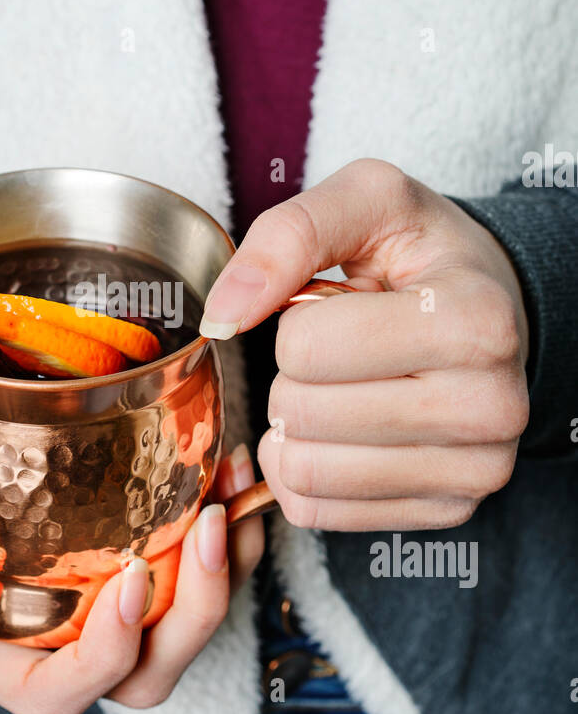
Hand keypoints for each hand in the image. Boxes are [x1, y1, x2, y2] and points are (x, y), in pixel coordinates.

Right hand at [0, 353, 262, 713]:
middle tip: (206, 530)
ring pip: (177, 632)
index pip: (51, 694)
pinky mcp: (124, 541)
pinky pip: (193, 569)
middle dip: (190, 620)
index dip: (102, 662)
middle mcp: (44, 628)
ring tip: (228, 500)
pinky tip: (230, 472)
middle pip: (138, 678)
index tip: (130, 579)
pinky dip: (226, 534)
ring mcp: (90, 589)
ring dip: (221, 578)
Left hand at [200, 159, 529, 530]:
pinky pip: (317, 512)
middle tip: (335, 352)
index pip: (306, 347)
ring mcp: (473, 470)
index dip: (296, 321)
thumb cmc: (424, 255)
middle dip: (292, 376)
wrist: (492, 308)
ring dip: (293, 428)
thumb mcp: (367, 201)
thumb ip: (287, 236)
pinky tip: (336, 434)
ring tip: (335, 389)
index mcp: (474, 320)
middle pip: (302, 415)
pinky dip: (302, 472)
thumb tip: (222, 317)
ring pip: (305, 474)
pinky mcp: (446, 512)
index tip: (339, 305)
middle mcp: (490, 406)